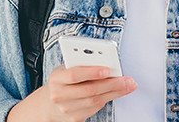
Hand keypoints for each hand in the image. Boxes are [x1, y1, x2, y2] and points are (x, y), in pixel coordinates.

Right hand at [7, 65, 136, 121]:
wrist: (49, 104)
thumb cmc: (63, 81)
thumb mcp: (67, 69)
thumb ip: (83, 65)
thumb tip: (107, 62)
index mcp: (56, 78)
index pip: (74, 75)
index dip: (91, 72)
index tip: (107, 69)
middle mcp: (60, 95)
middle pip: (90, 90)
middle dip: (112, 84)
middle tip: (128, 79)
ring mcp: (67, 109)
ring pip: (96, 101)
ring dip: (116, 92)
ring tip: (129, 85)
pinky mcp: (75, 118)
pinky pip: (96, 108)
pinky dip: (108, 98)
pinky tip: (118, 92)